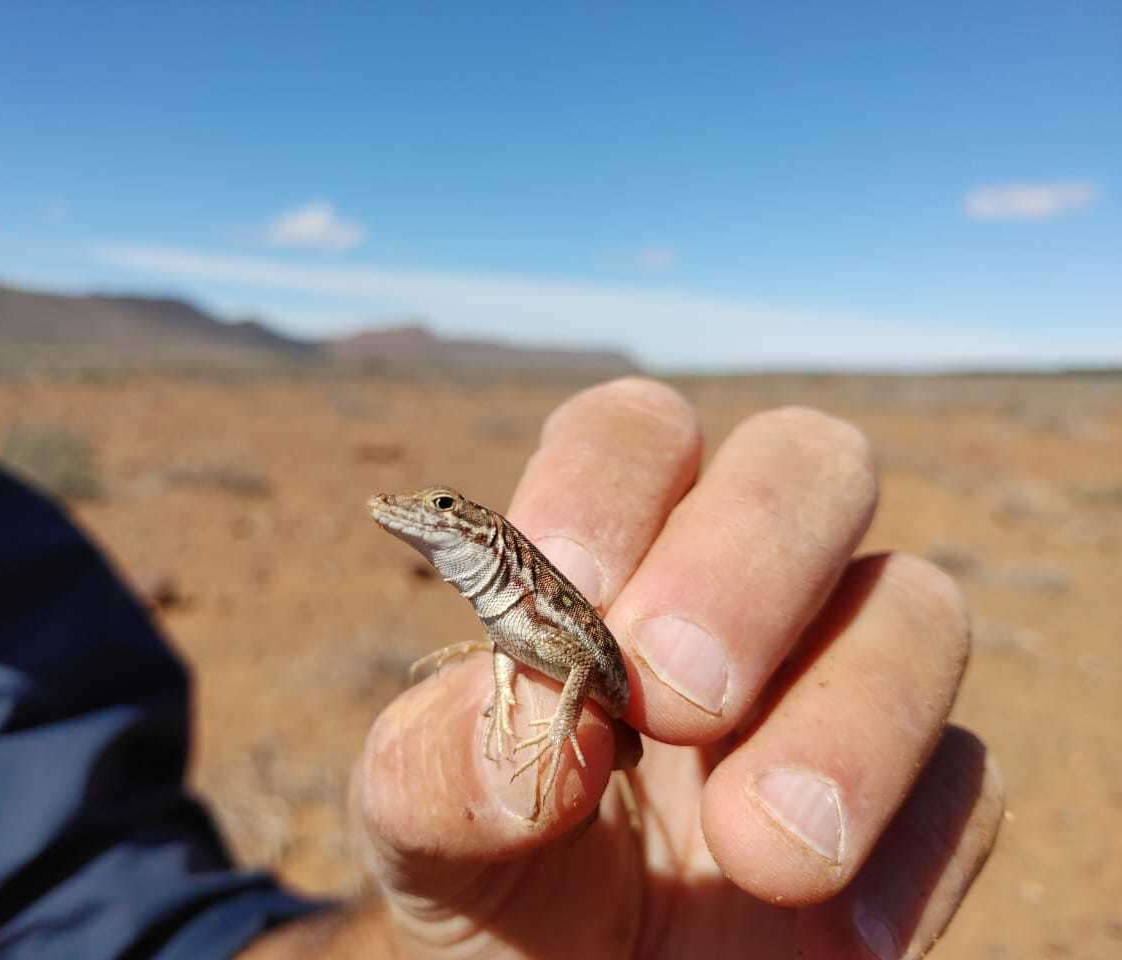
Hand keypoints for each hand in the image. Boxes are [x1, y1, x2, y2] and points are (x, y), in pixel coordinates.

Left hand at [344, 379, 1003, 958]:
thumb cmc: (491, 880)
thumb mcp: (425, 826)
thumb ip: (441, 761)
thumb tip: (533, 714)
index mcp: (610, 556)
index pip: (636, 432)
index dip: (609, 484)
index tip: (575, 597)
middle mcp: (740, 592)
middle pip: (812, 461)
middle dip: (751, 561)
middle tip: (678, 699)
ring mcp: (837, 686)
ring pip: (920, 607)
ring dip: (852, 721)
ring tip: (760, 856)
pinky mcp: (916, 803)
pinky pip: (969, 779)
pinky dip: (912, 846)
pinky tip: (840, 937)